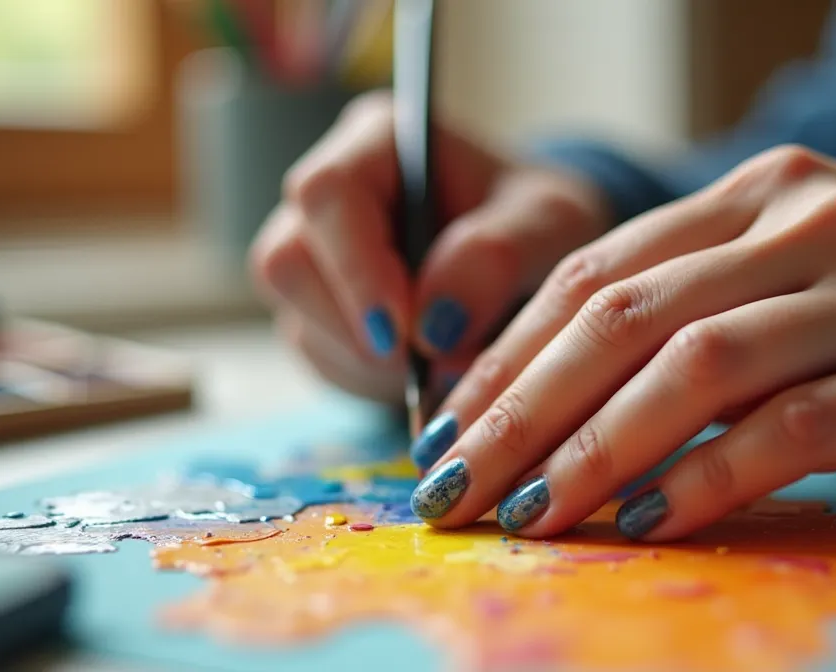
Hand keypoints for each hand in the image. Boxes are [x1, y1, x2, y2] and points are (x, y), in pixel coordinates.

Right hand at [249, 93, 609, 406]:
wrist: (537, 267)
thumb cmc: (540, 225)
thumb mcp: (549, 225)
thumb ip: (496, 256)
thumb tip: (435, 323)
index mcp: (378, 142)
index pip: (326, 194)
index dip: (356, 268)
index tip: (408, 331)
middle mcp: (329, 194)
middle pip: (286, 261)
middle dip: (359, 328)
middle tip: (436, 359)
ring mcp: (313, 255)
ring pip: (297, 318)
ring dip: (369, 361)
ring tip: (444, 360)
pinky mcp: (315, 312)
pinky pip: (318, 358)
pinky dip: (373, 381)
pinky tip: (426, 368)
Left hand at [408, 144, 835, 540]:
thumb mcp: (812, 270)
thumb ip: (705, 308)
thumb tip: (571, 401)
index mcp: (761, 196)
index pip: (596, 272)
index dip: (508, 354)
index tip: (447, 427)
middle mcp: (807, 225)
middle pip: (622, 316)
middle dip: (519, 408)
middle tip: (450, 485)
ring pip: (694, 367)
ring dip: (591, 448)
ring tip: (525, 514)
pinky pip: (792, 426)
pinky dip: (708, 476)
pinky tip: (647, 520)